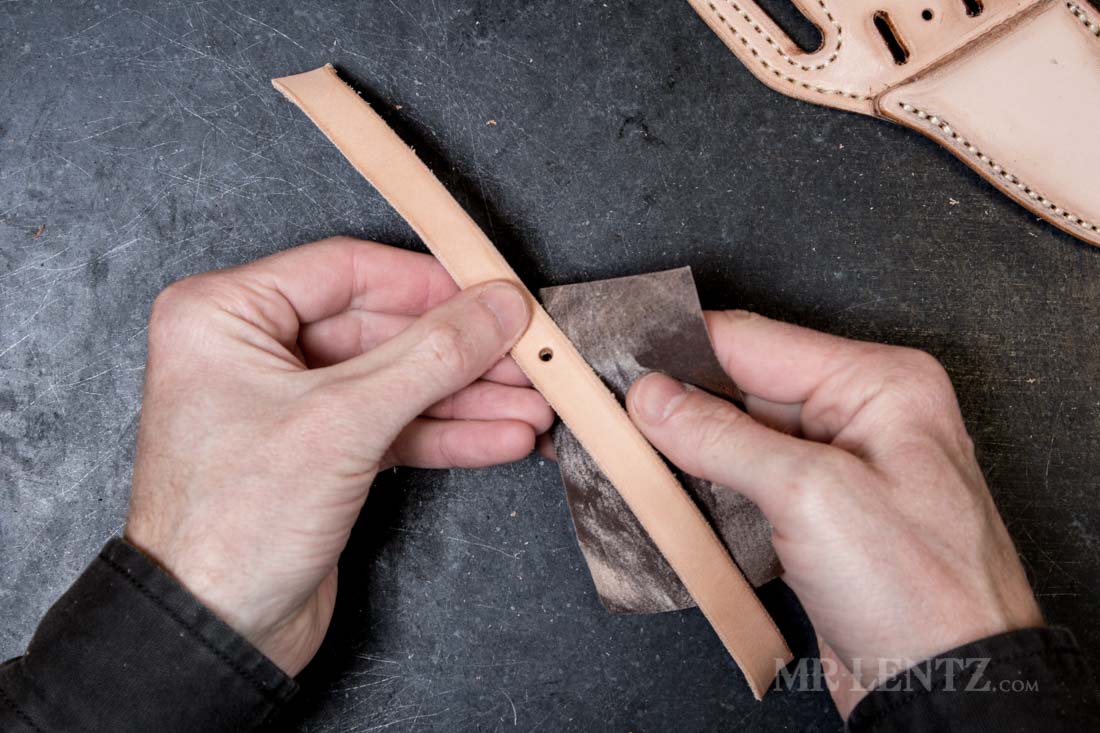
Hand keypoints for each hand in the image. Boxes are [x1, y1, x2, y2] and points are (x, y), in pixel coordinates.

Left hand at [125, 237, 550, 675]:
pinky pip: (393, 427)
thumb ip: (431, 356)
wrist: (215, 634)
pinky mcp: (320, 454)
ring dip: (467, 397)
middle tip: (527, 357)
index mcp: (226, 315)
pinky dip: (447, 434)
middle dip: (461, 352)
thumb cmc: (234, 523)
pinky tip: (502, 438)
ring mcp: (290, 405)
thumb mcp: (343, 421)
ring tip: (534, 406)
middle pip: (381, 329)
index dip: (427, 282)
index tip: (492, 294)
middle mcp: (254, 351)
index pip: (346, 271)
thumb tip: (497, 308)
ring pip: (396, 381)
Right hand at [626, 310, 1040, 715]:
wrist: (946, 687)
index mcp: (878, 383)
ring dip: (687, 447)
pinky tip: (667, 489)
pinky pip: (749, 479)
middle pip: (742, 385)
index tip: (619, 363)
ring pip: (739, 435)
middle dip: (678, 402)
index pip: (755, 341)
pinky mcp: (818, 514)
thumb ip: (722, 437)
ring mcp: (839, 466)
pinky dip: (707, 484)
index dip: (680, 350)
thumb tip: (654, 398)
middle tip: (613, 414)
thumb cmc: (920, 593)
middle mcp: (861, 415)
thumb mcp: (811, 496)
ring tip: (627, 450)